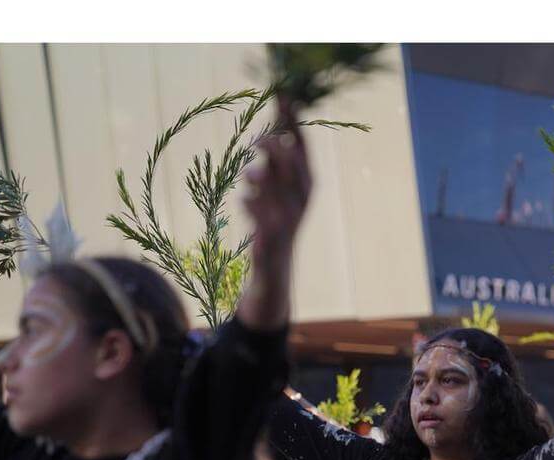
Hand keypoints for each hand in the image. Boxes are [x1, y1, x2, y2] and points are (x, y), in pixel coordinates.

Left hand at [238, 100, 311, 327]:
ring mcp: (289, 216)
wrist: (275, 271)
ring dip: (255, 175)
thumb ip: (275, 165)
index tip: (281, 93)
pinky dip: (248, 203)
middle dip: (269, 146)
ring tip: (248, 177)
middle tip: (252, 143)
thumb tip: (269, 132)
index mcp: (308, 184)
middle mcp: (302, 198)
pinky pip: (254, 207)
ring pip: (270, 181)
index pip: (301, 146)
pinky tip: (245, 206)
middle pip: (288, 159)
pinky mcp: (272, 234)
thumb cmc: (275, 225)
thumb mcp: (279, 193)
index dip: (291, 120)